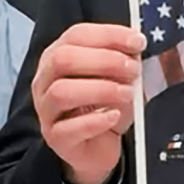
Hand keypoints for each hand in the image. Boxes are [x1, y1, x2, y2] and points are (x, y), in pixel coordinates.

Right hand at [32, 23, 144, 183]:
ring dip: (101, 89)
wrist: (99, 149)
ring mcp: (46, 110)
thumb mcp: (118, 79)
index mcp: (58, 57)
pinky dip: (95, 121)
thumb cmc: (105, 109)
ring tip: (127, 94)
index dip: (108, 35)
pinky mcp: (55, 138)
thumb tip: (135, 45)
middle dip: (104, 60)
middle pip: (63, 59)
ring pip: (62, 92)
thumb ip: (124, 60)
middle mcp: (46, 81)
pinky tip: (113, 116)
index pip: (76, 35)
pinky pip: (69, 128)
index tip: (137, 41)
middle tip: (132, 69)